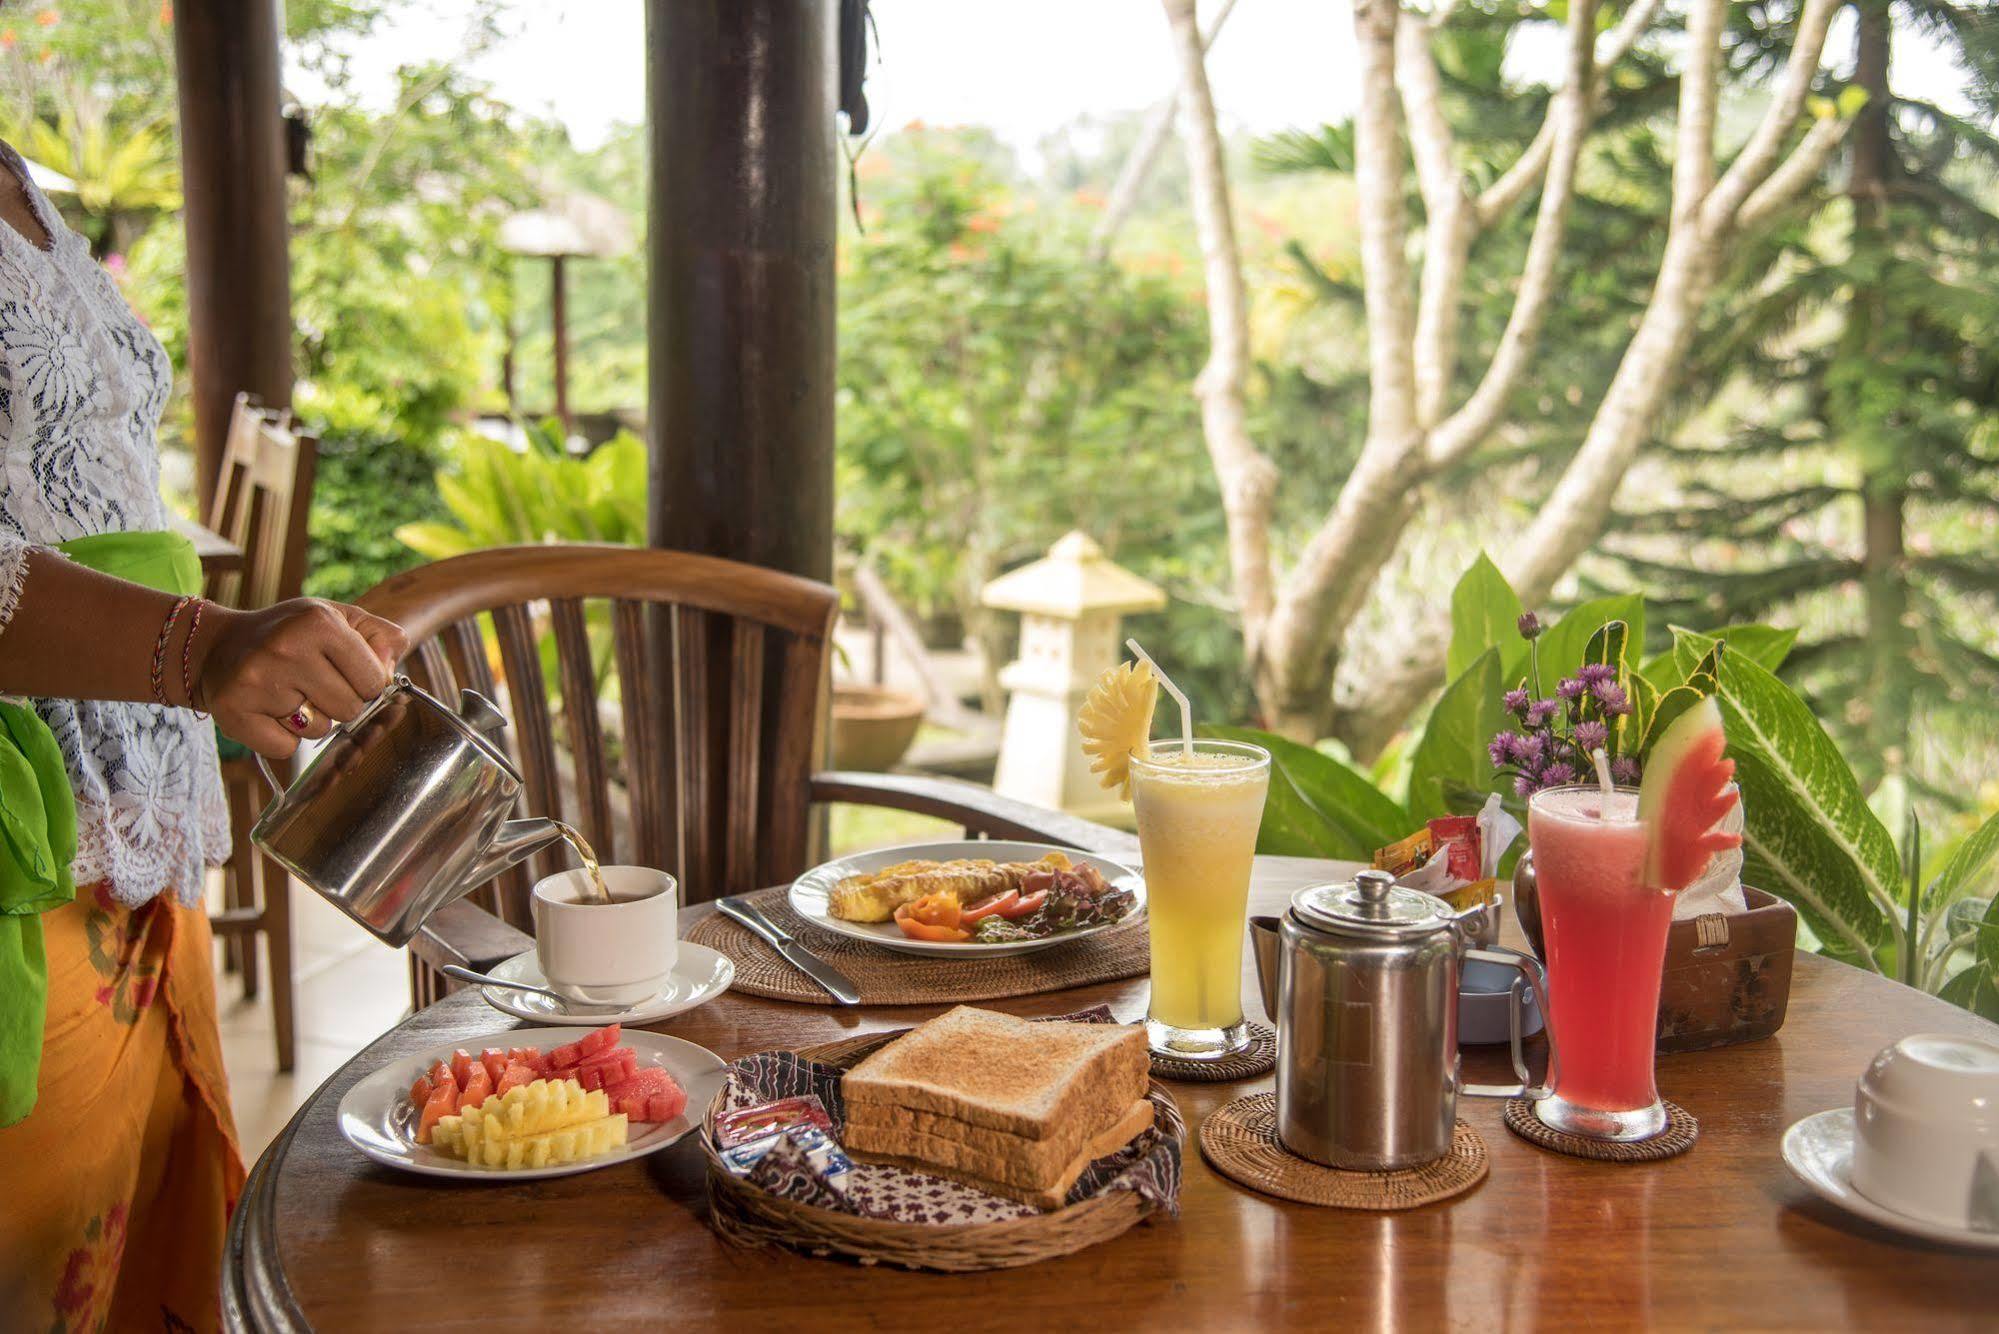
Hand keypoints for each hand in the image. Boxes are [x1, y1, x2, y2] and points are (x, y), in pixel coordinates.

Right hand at [195, 599, 408, 757]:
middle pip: (349, 710)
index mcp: (319, 622)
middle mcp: (287, 649)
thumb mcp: (338, 619)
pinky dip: (281, 737)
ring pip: (318, 731)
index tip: (344, 673)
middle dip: (338, 702)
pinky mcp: (234, 712)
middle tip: (313, 684)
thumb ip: (381, 637)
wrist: (218, 647)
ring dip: (310, 720)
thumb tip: (390, 670)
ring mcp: (257, 682)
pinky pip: (285, 748)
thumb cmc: (291, 634)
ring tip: (288, 693)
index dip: (365, 683)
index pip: (375, 682)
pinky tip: (268, 710)